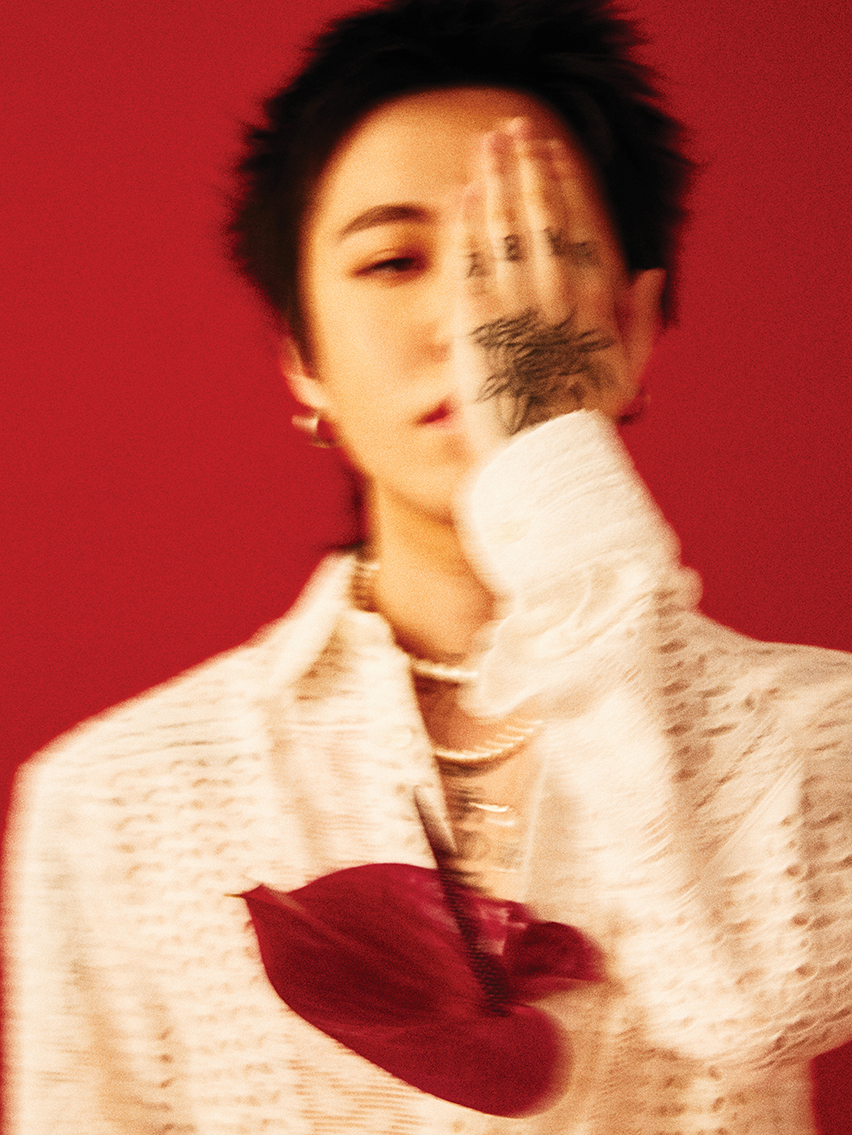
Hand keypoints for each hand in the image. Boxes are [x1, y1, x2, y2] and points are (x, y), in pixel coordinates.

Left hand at [452, 117, 662, 463]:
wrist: (543, 460)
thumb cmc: (584, 423)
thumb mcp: (626, 373)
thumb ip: (638, 320)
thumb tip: (648, 273)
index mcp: (594, 300)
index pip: (578, 224)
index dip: (563, 183)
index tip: (553, 153)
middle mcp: (558, 291)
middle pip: (540, 212)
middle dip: (527, 165)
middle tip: (514, 130)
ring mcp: (516, 302)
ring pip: (505, 224)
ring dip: (496, 177)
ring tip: (487, 144)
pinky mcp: (476, 318)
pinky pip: (470, 257)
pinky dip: (466, 222)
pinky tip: (463, 192)